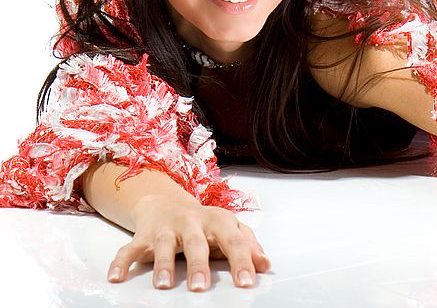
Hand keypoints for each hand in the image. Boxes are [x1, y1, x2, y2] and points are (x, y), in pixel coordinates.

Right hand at [106, 193, 270, 290]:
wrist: (166, 202)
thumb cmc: (203, 222)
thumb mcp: (228, 228)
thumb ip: (247, 245)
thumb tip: (265, 265)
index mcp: (217, 220)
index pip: (233, 241)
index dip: (241, 261)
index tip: (247, 282)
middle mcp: (191, 222)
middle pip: (196, 243)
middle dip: (199, 265)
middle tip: (201, 288)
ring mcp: (166, 229)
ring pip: (163, 245)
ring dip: (162, 264)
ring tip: (163, 285)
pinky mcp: (142, 237)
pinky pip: (128, 249)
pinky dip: (121, 262)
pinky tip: (116, 277)